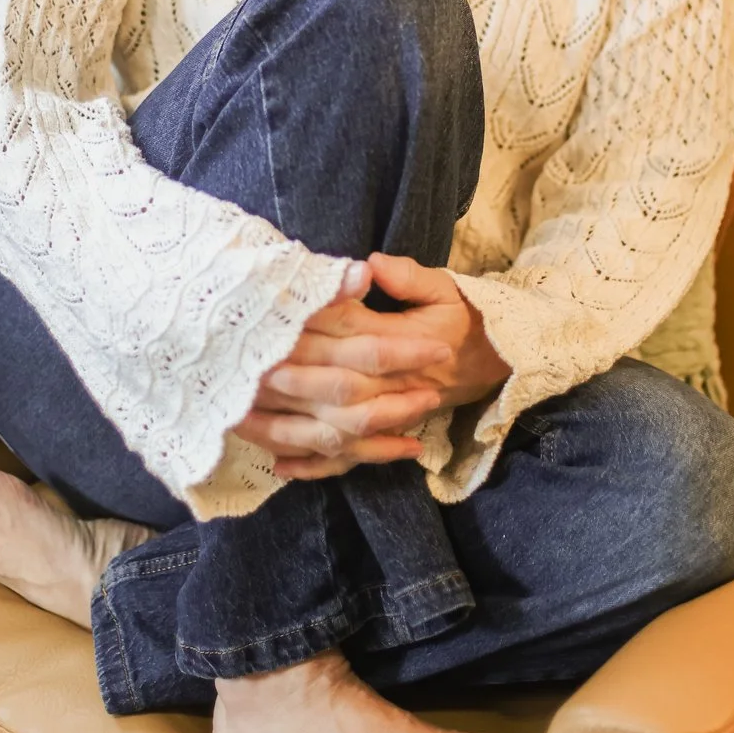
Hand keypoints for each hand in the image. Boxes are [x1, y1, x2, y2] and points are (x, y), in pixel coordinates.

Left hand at [235, 254, 509, 481]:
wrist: (485, 361)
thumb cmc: (457, 320)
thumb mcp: (443, 289)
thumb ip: (409, 277)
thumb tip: (372, 265)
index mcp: (404, 342)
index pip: (356, 338)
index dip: (319, 332)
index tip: (280, 327)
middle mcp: (392, 385)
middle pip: (339, 388)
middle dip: (296, 382)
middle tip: (254, 373)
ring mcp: (384, 415)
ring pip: (337, 430)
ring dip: (293, 427)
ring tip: (248, 418)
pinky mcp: (380, 435)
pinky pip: (346, 459)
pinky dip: (314, 467)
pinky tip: (281, 466)